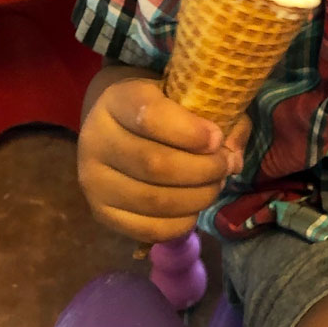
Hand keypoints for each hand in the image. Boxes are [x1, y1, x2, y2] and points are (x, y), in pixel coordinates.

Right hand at [76, 73, 251, 243]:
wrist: (119, 129)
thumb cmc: (162, 110)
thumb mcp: (186, 97)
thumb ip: (217, 117)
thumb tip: (233, 158)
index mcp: (116, 101)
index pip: (148, 116)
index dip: (189, 131)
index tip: (217, 139)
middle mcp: (96, 140)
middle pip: (155, 164)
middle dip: (202, 170)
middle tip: (225, 166)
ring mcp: (94, 181)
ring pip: (153, 200)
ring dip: (196, 198)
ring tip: (215, 186)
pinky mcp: (100, 214)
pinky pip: (147, 229)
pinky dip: (180, 223)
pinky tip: (194, 209)